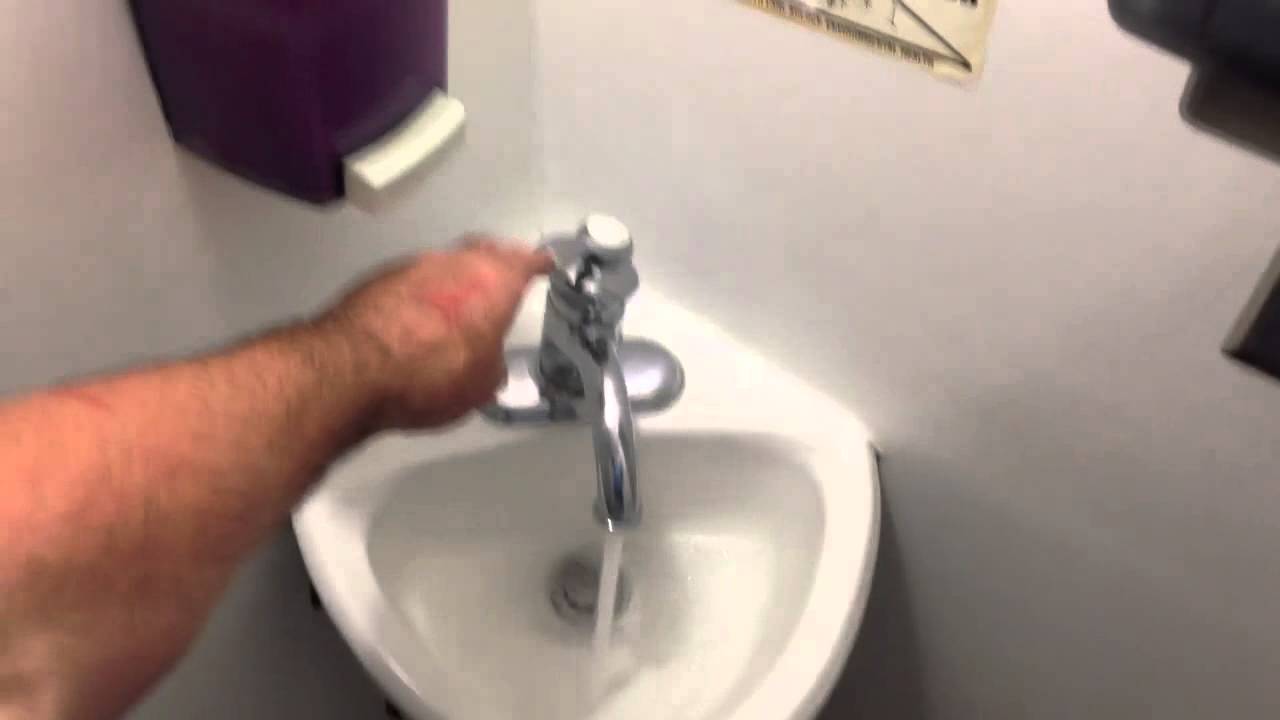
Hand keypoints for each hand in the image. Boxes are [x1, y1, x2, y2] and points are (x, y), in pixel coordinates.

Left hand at [322, 238, 552, 429]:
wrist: (350, 371)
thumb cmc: (433, 376)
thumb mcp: (481, 385)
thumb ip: (490, 362)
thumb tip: (485, 358)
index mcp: (493, 281)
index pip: (524, 262)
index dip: (537, 263)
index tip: (545, 262)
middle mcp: (454, 262)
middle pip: (482, 252)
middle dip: (496, 261)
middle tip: (505, 272)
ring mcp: (411, 266)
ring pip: (444, 265)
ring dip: (455, 279)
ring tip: (460, 302)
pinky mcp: (375, 281)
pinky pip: (412, 282)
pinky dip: (423, 294)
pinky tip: (420, 318)